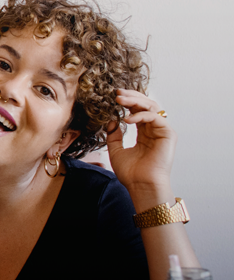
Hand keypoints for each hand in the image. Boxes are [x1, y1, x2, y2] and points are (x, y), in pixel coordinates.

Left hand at [105, 89, 175, 203]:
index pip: (138, 111)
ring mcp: (162, 131)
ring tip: (119, 99)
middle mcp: (155, 130)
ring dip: (135, 101)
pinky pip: (155, 117)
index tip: (114, 96)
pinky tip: (127, 119)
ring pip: (152, 107)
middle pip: (146, 105)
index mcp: (144, 133)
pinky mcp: (168, 134)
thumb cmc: (131, 173)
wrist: (141, 185)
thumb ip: (113, 136)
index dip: (128, 102)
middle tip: (116, 93)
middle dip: (131, 97)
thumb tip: (111, 121)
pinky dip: (140, 115)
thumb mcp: (116, 151)